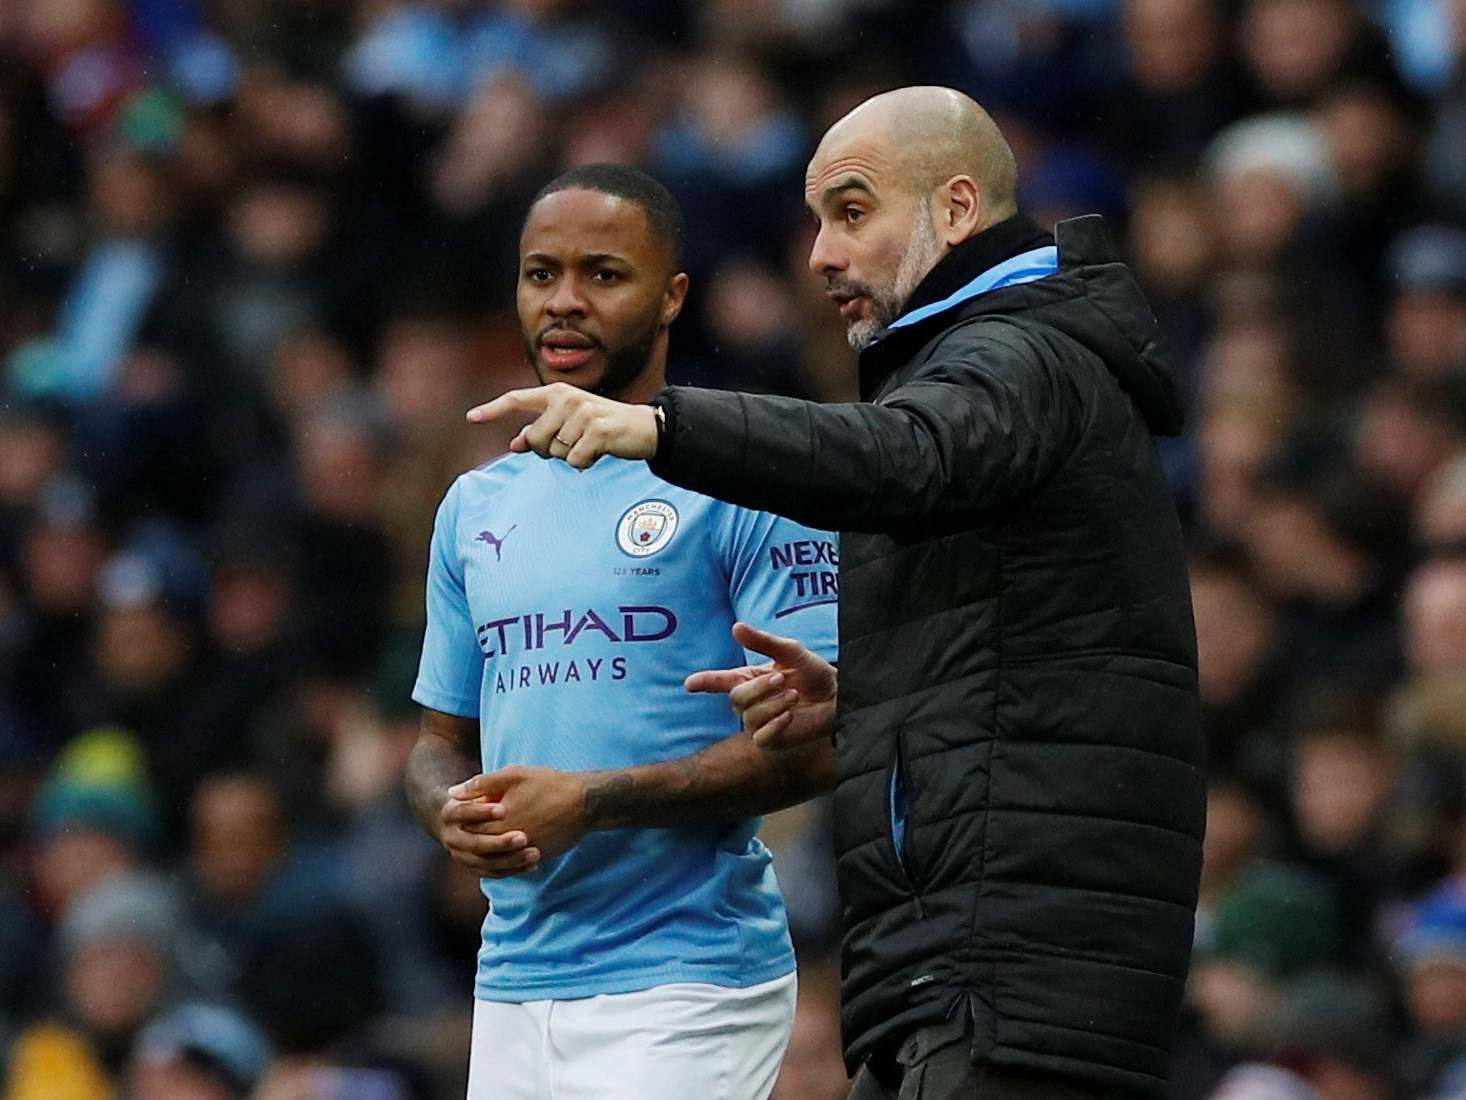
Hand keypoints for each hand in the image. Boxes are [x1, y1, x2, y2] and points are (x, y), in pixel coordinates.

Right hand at [434, 783, 537, 877]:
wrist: (469, 817)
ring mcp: (463, 856)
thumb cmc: (481, 795)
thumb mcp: (482, 785)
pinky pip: (494, 873)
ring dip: (510, 860)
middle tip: (523, 837)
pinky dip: (513, 870)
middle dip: (499, 842)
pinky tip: (533, 865)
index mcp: (450, 814)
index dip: (481, 812)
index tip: (503, 810)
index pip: (463, 812)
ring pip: (485, 863)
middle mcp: (452, 838)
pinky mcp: (476, 868)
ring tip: (535, 853)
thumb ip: (479, 784)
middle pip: (474, 844)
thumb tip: (458, 790)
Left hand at [451, 765, 590, 872]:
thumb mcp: (514, 775)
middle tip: (477, 826)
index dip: (465, 820)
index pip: (469, 827)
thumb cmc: (549, 784)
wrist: (585, 802)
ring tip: (490, 838)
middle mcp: (508, 840)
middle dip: (474, 837)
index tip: (466, 813)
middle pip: (479, 846)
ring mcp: (523, 852)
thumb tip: (452, 793)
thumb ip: (480, 784)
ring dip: (489, 851)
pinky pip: (513, 866)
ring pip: (495, 860)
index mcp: (499, 820)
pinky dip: (506, 861)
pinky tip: (505, 851)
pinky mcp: (537, 858)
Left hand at [466, 383, 657, 469]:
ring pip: (554, 452)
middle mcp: (566, 398)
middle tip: (573, 445)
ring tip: (589, 446)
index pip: (517, 399)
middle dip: (548, 450)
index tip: (471, 418)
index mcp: (556, 393)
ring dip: (570, 457)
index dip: (493, 409)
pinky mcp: (596, 430)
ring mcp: (582, 413)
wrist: (645, 427)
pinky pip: (574, 461)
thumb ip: (542, 430)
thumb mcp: (570, 425)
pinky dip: (585, 463)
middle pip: (534, 439)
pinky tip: (598, 453)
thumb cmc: (603, 427)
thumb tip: (514, 443)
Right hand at [685, 622, 836, 749]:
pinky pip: (762, 736)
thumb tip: (736, 627)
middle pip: (736, 698)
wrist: (836, 697)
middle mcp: (749, 702)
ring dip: (775, 704)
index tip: (689, 684)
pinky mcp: (770, 740)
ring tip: (794, 696)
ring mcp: (758, 723)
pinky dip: (776, 723)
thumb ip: (763, 641)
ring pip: (750, 716)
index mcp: (749, 678)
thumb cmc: (813, 673)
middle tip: (784, 679)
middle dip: (760, 687)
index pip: (720, 681)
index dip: (704, 681)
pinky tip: (790, 715)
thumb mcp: (790, 652)